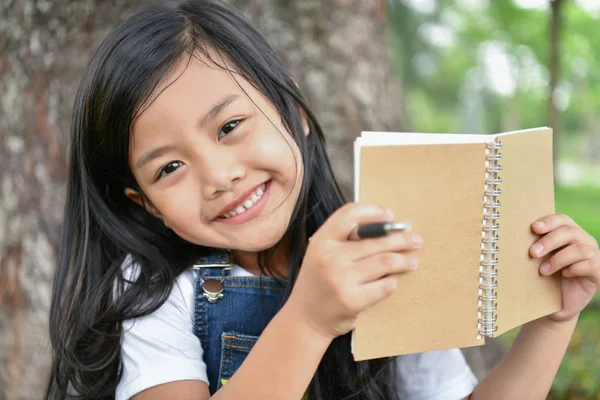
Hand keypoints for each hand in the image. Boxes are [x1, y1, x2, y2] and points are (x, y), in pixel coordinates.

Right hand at [287, 203, 420, 340]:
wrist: (305, 318)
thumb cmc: (319, 281)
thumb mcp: (321, 253)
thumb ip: (344, 239)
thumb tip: (385, 226)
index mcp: (321, 240)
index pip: (350, 214)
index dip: (373, 212)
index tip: (390, 216)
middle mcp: (330, 257)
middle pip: (376, 240)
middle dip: (400, 238)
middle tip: (414, 239)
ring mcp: (341, 279)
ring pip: (386, 261)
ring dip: (403, 260)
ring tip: (411, 261)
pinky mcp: (353, 300)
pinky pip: (385, 285)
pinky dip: (392, 281)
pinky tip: (393, 280)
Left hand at [530, 213, 599, 322]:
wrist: (558, 305)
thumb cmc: (546, 278)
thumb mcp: (540, 261)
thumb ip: (536, 248)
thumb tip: (515, 238)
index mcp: (569, 233)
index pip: (562, 219)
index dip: (549, 221)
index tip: (534, 227)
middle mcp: (584, 240)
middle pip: (569, 231)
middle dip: (549, 241)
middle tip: (532, 252)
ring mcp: (594, 255)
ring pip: (580, 249)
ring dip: (558, 259)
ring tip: (542, 271)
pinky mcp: (598, 271)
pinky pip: (589, 265)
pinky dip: (573, 269)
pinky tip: (564, 275)